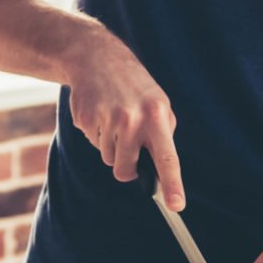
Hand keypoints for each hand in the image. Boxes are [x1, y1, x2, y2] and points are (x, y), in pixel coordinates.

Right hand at [64, 29, 183, 209]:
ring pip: (109, 158)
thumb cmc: (134, 86)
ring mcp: (106, 119)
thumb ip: (162, 134)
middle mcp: (132, 119)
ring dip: (111, 146)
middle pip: (126, 169)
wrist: (96, 58)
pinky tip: (100, 111)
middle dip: (126, 166)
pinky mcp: (85, 119)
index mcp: (156, 115)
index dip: (172, 183)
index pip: (167, 157)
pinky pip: (93, 143)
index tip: (176, 205)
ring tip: (114, 118)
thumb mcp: (158, 103)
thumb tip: (160, 171)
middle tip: (127, 144)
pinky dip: (96, 133)